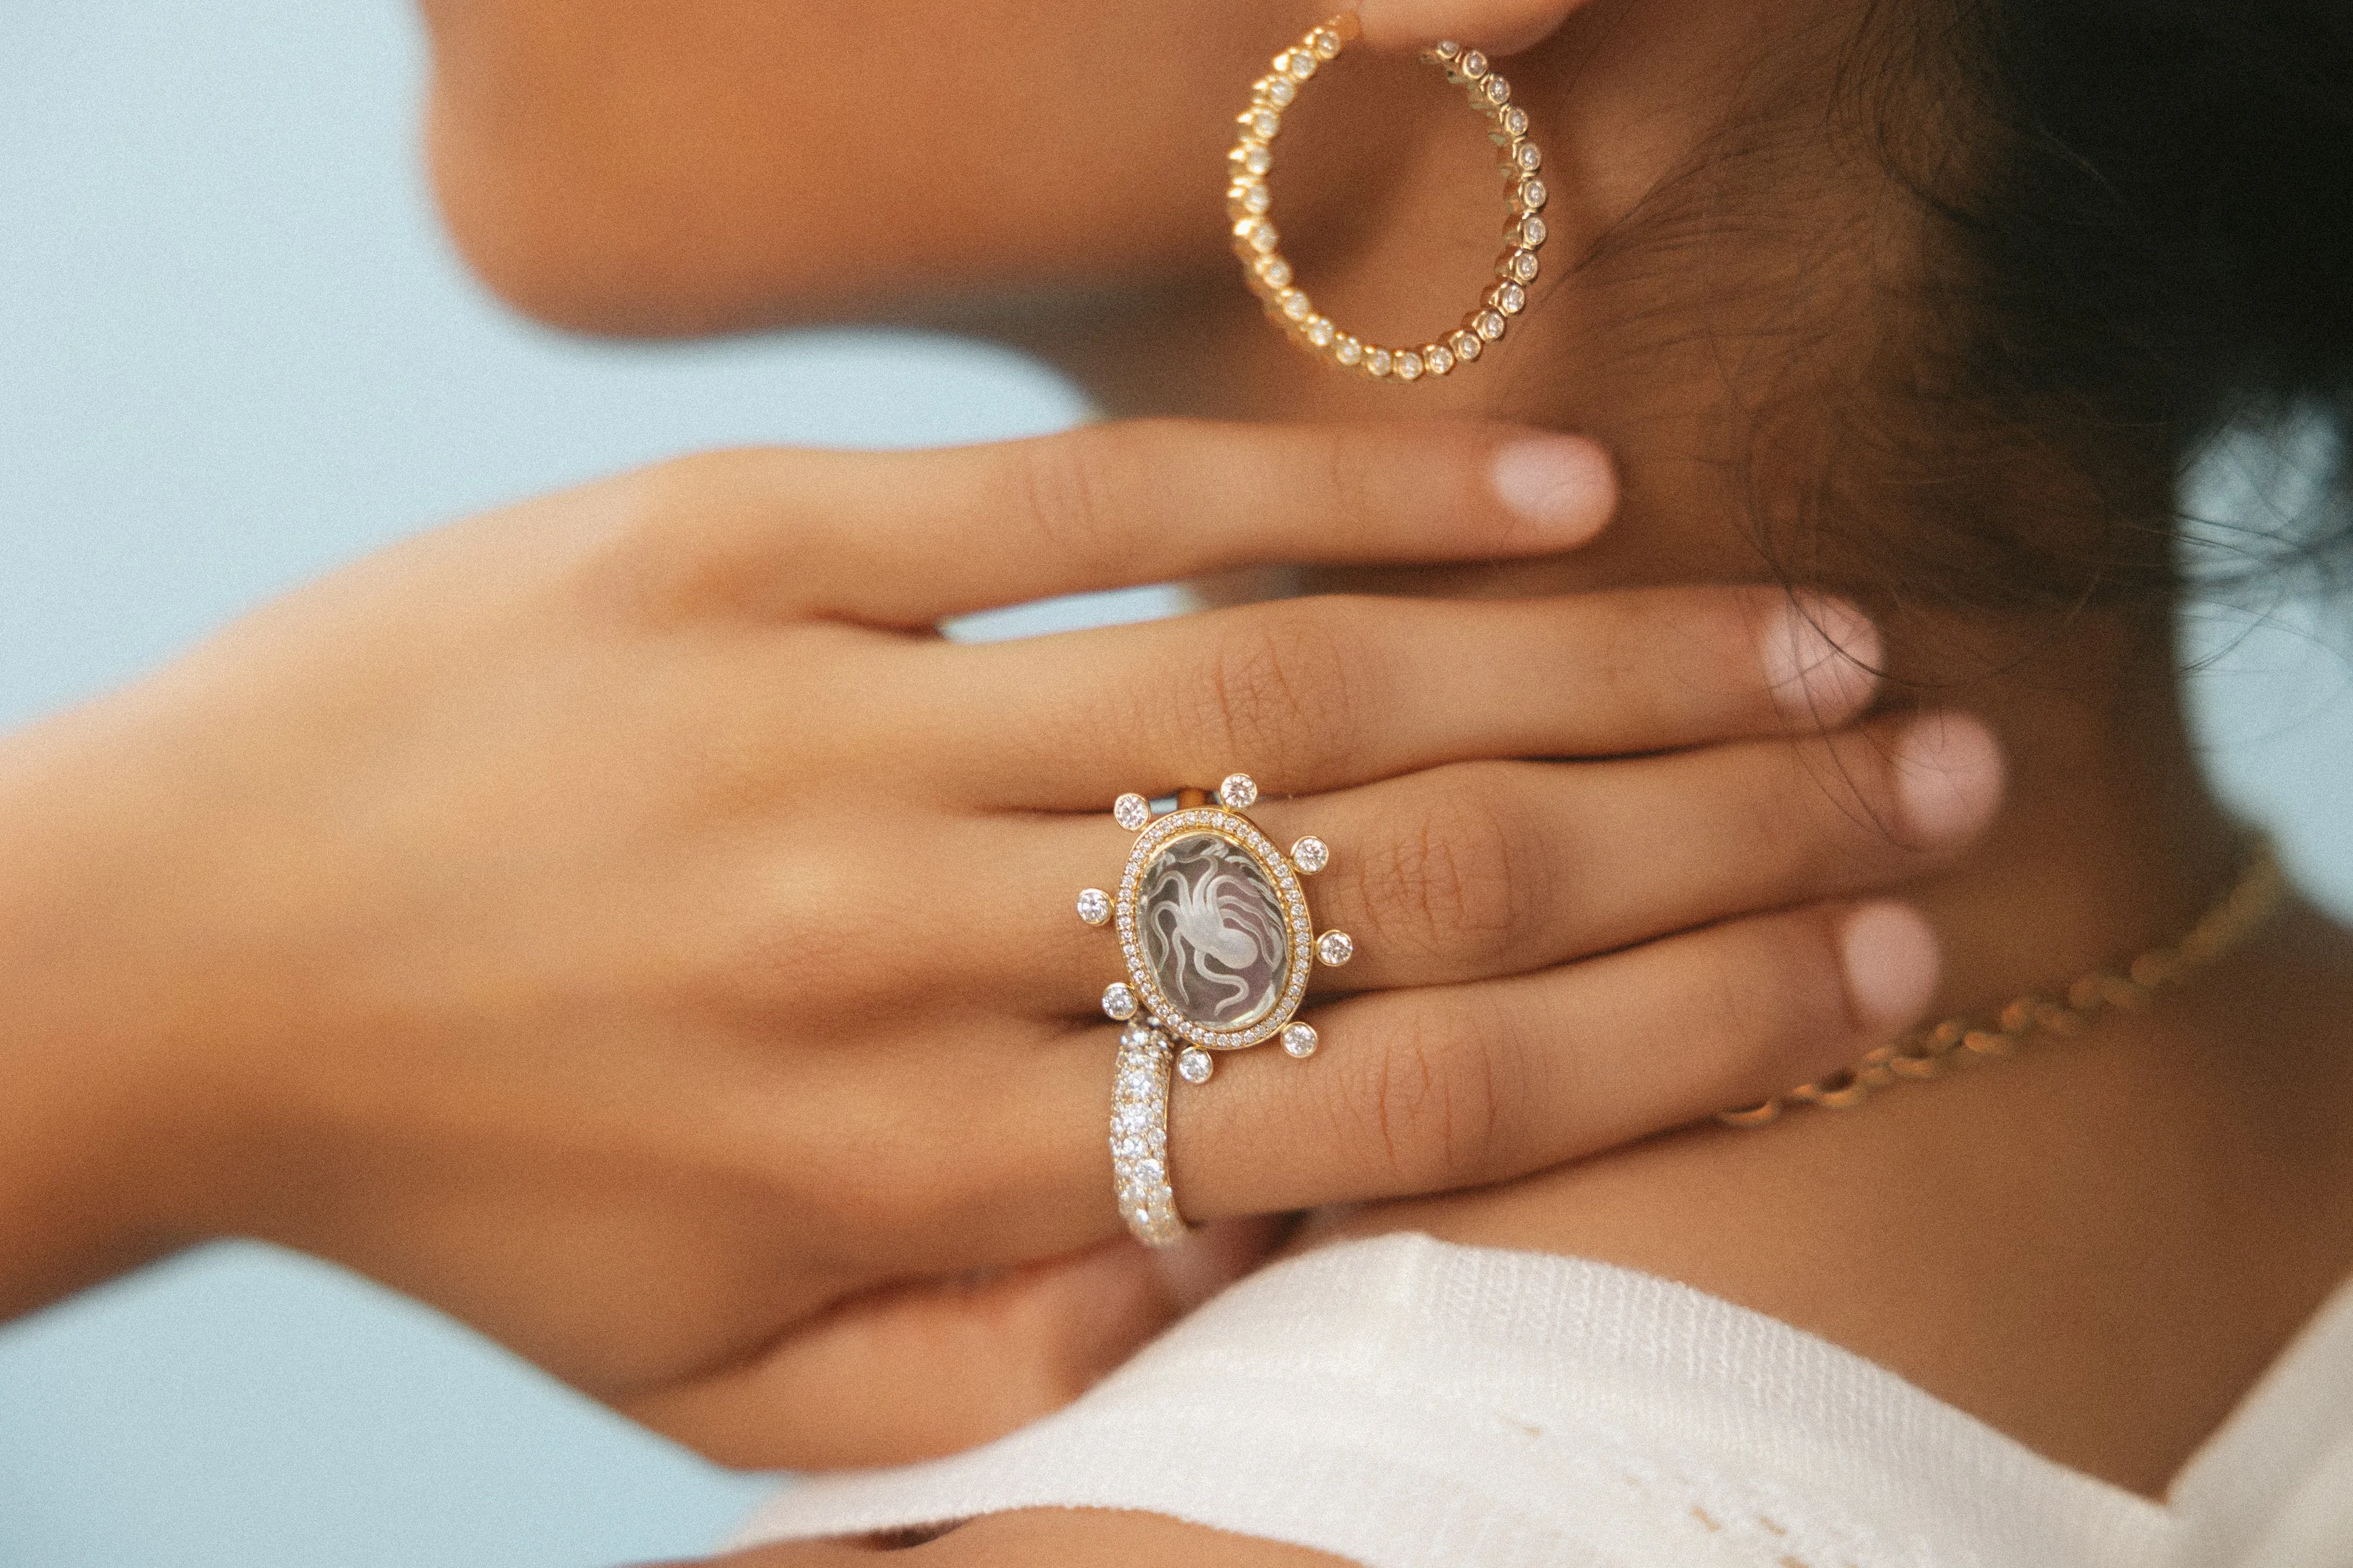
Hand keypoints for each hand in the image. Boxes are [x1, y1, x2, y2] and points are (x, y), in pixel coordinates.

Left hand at [0, 419, 1997, 1469]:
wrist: (164, 955)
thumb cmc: (486, 1182)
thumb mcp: (737, 1373)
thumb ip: (1021, 1362)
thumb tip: (1288, 1277)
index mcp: (923, 1172)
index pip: (1390, 1095)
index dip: (1669, 1032)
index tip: (1865, 971)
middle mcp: (904, 944)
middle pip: (1395, 873)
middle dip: (1709, 832)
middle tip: (1922, 775)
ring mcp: (821, 717)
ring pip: (1286, 679)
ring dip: (1589, 662)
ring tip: (1804, 645)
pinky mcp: (738, 541)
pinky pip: (1090, 501)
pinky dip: (1344, 495)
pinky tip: (1547, 503)